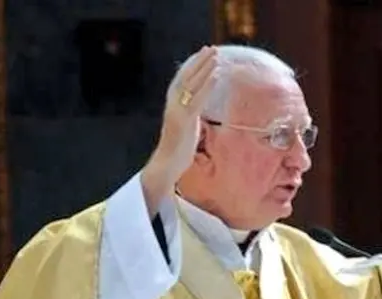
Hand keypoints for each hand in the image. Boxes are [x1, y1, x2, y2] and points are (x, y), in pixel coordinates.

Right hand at [141, 46, 217, 214]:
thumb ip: (191, 117)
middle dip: (199, 62)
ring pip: (192, 84)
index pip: (183, 80)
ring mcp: (177, 112)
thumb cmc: (177, 151)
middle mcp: (173, 105)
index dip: (193, 66)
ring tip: (216, 56)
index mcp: (173, 106)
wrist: (165, 167)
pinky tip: (216, 76)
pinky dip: (207, 86)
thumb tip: (198, 111)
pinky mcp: (184, 121)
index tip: (203, 54)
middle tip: (212, 48)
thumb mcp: (186, 129)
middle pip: (187, 77)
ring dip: (204, 68)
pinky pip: (197, 99)